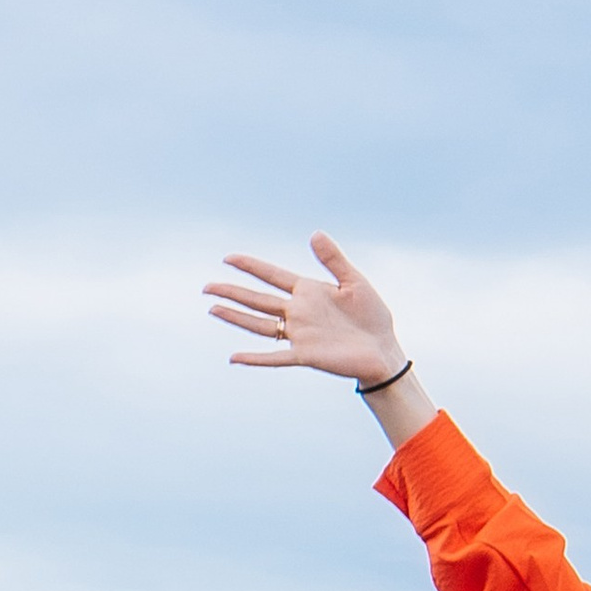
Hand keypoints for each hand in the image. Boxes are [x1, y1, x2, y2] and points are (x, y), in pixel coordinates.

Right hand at [205, 233, 403, 383]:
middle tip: (207, 286)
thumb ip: (333, 259)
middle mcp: (299, 312)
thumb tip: (315, 233)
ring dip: (236, 318)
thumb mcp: (355, 282)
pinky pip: (275, 357)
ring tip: (213, 309)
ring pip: (260, 325)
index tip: (228, 258)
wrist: (383, 349)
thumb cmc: (372, 316)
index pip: (273, 276)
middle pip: (258, 300)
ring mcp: (300, 334)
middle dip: (233, 292)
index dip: (251, 266)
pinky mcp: (306, 355)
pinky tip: (234, 357)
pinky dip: (255, 358)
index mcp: (309, 292)